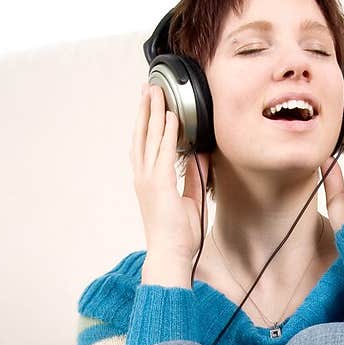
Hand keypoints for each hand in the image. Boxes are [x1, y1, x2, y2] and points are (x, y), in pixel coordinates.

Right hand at [131, 82, 210, 261]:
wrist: (170, 255)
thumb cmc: (177, 236)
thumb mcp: (190, 200)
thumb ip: (194, 176)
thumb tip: (201, 156)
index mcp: (148, 182)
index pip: (145, 145)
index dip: (147, 124)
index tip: (151, 105)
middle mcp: (144, 177)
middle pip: (142, 135)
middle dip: (145, 110)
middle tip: (148, 89)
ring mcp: (149, 180)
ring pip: (149, 138)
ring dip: (153, 113)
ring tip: (155, 92)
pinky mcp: (160, 184)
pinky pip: (164, 152)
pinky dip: (167, 133)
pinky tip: (171, 117)